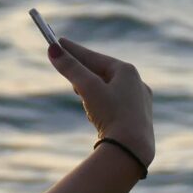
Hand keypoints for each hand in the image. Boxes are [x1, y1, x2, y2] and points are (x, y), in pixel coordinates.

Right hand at [50, 38, 154, 170]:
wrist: (131, 150)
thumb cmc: (112, 115)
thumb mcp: (88, 88)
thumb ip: (71, 68)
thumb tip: (53, 50)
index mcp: (127, 71)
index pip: (95, 57)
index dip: (74, 51)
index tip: (58, 42)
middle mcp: (137, 83)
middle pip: (102, 72)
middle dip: (83, 70)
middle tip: (66, 65)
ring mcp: (139, 102)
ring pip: (108, 90)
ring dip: (92, 90)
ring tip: (79, 93)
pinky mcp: (138, 120)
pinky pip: (115, 106)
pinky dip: (102, 105)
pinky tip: (97, 115)